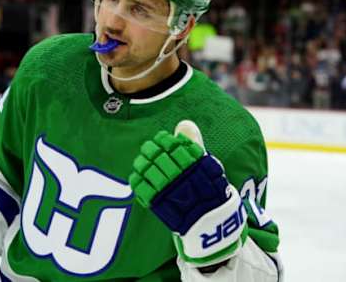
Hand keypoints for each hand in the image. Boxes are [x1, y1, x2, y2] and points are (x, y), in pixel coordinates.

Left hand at [129, 121, 246, 266]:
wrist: (209, 221)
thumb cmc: (208, 189)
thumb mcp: (206, 164)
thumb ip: (193, 143)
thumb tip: (184, 124)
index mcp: (193, 163)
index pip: (172, 144)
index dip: (164, 140)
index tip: (162, 140)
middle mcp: (179, 174)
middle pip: (156, 155)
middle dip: (151, 149)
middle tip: (149, 149)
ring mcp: (167, 189)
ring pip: (146, 169)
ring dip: (142, 163)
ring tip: (142, 162)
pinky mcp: (157, 203)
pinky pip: (141, 187)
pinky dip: (137, 180)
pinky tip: (138, 177)